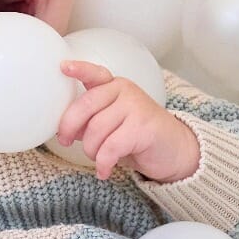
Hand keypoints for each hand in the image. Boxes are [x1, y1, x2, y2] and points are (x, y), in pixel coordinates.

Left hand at [56, 60, 199, 182]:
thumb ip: (90, 121)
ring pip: (96, 130)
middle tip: (65, 142)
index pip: (95, 74)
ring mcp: (136, 107)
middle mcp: (125, 91)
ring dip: (91, 151)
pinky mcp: (143, 127)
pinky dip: (103, 163)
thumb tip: (65, 129)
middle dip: (69, 127)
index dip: (79, 69)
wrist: (175, 151)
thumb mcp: (111, 125)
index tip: (63, 67)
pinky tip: (104, 171)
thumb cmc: (139, 138)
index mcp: (114, 87)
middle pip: (85, 105)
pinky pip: (110, 147)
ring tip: (98, 159)